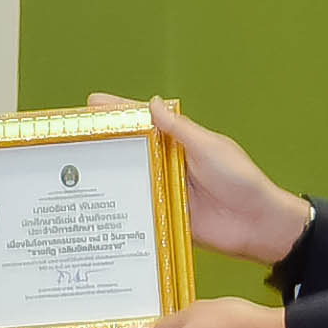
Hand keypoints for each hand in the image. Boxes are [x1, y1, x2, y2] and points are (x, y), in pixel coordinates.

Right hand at [92, 94, 305, 265]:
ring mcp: (165, 191)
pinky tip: (95, 207)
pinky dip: (120, 207)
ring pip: (130, 179)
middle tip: (71, 139)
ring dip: (107, 176)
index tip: (91, 103)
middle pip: (131, 150)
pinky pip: (138, 209)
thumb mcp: (209, 148)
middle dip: (103, 144)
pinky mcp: (164, 216)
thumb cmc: (241, 181)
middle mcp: (169, 164)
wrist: (257, 225)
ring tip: (72, 172)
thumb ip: (179, 130)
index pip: (145, 122)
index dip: (119, 112)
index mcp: (180, 142)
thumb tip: (152, 103)